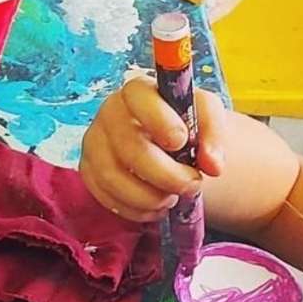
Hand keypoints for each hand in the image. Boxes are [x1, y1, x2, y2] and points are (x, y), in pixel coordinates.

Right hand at [80, 76, 226, 221]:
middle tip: (192, 184)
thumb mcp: (207, 117)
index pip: (137, 95)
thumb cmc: (186, 126)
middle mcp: (110, 112)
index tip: (182, 141)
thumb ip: (213, 133)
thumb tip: (212, 165)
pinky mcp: (89, 171)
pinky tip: (156, 207)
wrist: (171, 147)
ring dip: (150, 196)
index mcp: (138, 91)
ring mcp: (95, 143)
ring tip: (173, 197)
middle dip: (166, 174)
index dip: (159, 119)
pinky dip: (136, 210)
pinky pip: (106, 197)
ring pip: (113, 177)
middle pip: (129, 146)